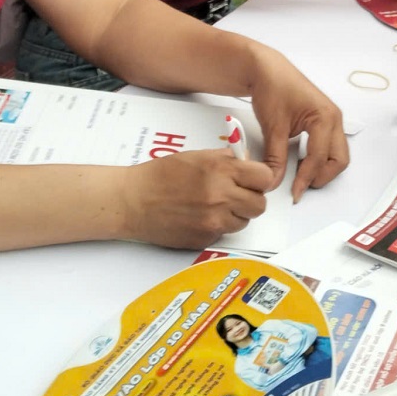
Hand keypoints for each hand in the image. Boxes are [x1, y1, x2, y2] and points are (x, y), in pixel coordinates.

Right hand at [121, 148, 274, 247]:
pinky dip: (218, 226)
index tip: (252, 179)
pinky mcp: (204, 239)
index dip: (260, 178)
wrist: (132, 201)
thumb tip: (248, 161)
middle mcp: (221, 196)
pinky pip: (224, 233)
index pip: (264, 177)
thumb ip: (226, 159)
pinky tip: (200, 216)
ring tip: (215, 205)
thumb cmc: (160, 175)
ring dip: (236, 214)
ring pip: (244, 221)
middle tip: (237, 194)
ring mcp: (213, 221)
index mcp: (220, 170)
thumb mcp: (196, 156)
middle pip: (260, 204)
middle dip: (251, 199)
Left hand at [245, 46, 349, 200]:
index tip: (293, 194)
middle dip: (322, 176)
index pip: (319, 157)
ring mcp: (332, 119)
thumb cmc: (272, 89)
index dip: (306, 178)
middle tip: (301, 186)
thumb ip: (275, 157)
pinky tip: (301, 161)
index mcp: (325, 117)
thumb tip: (273, 182)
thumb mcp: (273, 126)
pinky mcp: (325, 121)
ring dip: (322, 168)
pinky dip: (320, 159)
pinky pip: (330, 146)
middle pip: (340, 159)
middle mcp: (334, 118)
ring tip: (300, 175)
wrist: (267, 69)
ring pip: (338, 154)